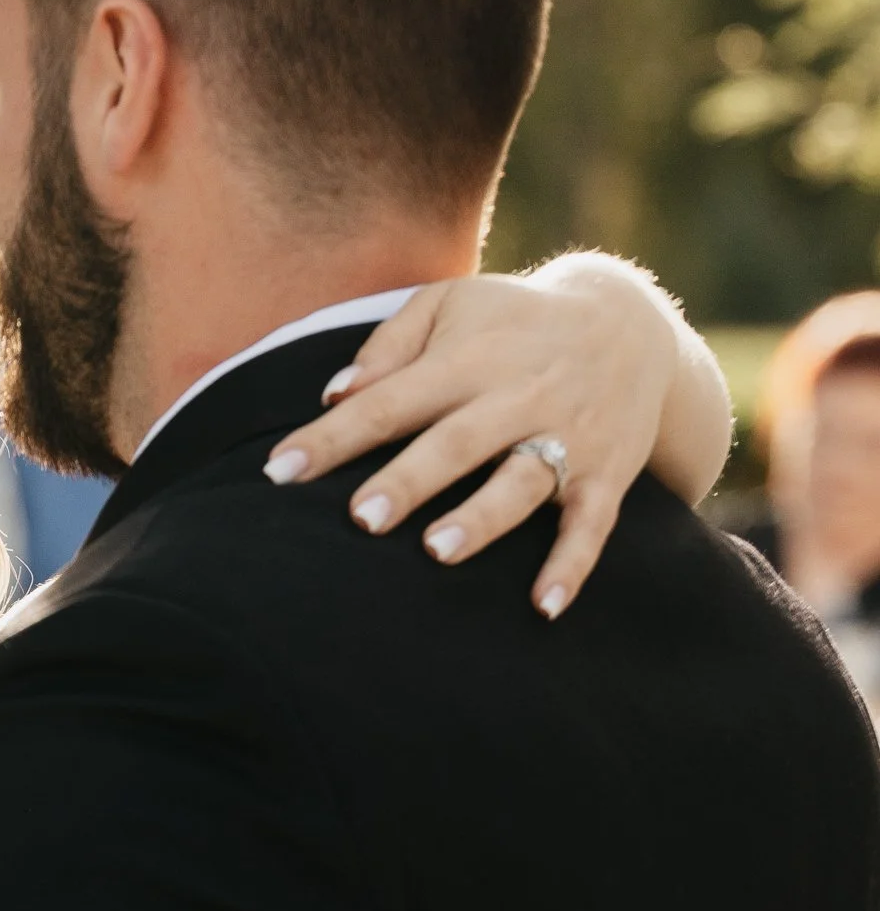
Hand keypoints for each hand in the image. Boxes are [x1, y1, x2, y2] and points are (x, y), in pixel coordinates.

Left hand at [260, 264, 700, 616]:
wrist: (630, 321)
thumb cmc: (512, 321)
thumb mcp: (451, 304)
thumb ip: (388, 346)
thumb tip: (332, 395)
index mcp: (470, 358)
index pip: (390, 400)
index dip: (334, 436)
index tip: (280, 470)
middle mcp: (519, 396)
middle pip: (458, 442)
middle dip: (410, 480)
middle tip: (360, 519)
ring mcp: (567, 436)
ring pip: (523, 481)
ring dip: (483, 517)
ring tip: (439, 551)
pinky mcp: (607, 473)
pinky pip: (592, 525)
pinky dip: (572, 565)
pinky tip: (545, 606)